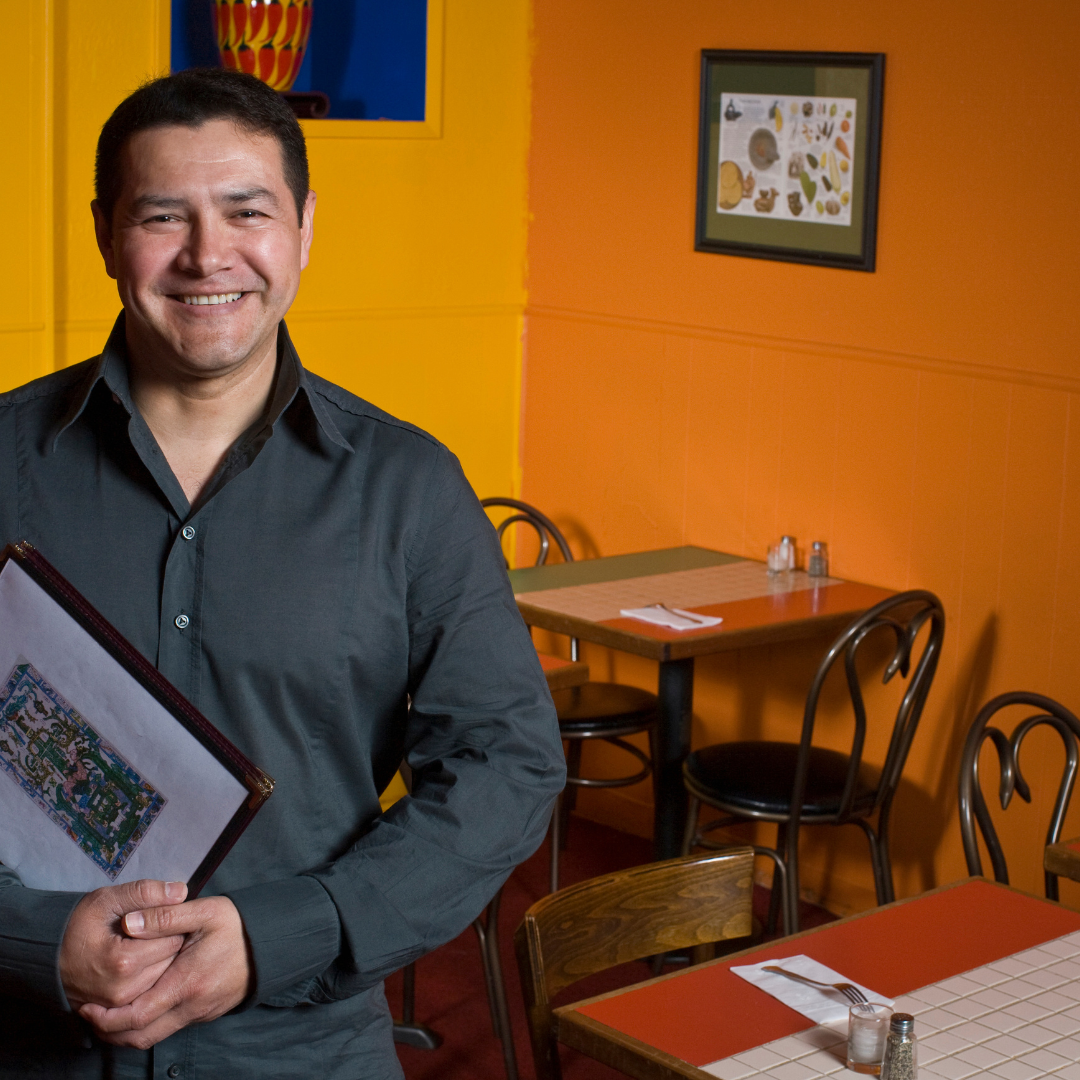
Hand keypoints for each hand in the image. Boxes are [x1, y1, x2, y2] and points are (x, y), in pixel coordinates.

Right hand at [60, 879, 188, 1011]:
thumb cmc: (76, 925)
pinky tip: (142, 961)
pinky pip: (150, 992)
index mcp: (124, 961)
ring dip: (163, 960)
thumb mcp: (108, 900)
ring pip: (164, 978)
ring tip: (148, 944)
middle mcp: (125, 989)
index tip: (164, 916)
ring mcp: (121, 1004)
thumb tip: (181, 891)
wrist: (45, 957)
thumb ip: (146, 893)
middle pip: (172, 961)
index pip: (174, 938)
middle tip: (157, 929)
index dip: (173, 923)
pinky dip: (152, 976)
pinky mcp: (117, 1012)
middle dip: (170, 942)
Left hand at [78, 894, 251, 1048]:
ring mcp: (199, 1014)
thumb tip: (129, 922)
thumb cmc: (238, 926)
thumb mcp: (206, 911)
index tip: (87, 1006)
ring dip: (126, 1032)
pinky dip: (147, 1024)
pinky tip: (140, 1005)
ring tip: (109, 1014)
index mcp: (187, 982)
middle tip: (91, 1015)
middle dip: (109, 1031)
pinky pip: (169, 1028)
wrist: (272, 944)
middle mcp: (192, 1006)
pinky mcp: (205, 1014)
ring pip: (153, 1038)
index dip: (105, 1017)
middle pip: (140, 1037)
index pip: (136, 1016)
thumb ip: (165, 915)